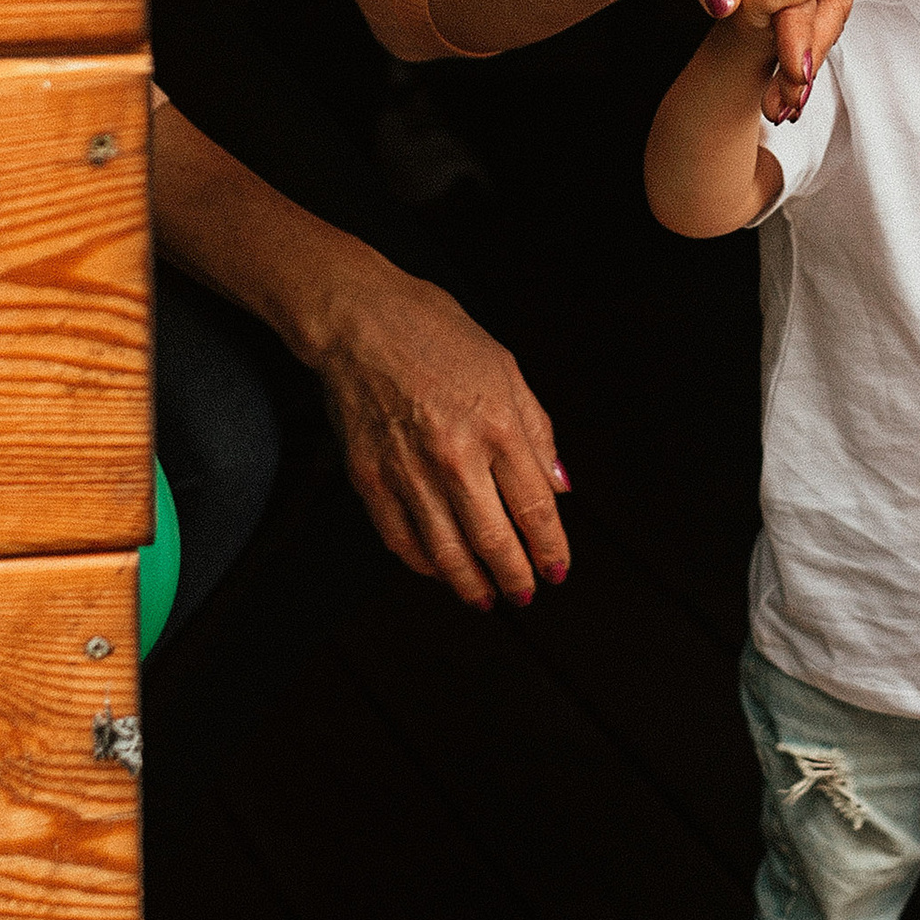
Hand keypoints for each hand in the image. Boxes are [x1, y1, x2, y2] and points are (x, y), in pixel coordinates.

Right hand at [308, 260, 568, 610]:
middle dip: (515, 577)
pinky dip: (423, 563)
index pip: (535, 508)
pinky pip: (400, 539)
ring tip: (484, 599)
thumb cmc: (437, 334)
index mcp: (498, 425)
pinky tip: (438, 569)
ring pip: (445, 552)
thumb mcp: (506, 369)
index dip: (550, 548)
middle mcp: (455, 456)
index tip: (557, 570)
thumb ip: (537, 431)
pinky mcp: (369, 477)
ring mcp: (408, 471)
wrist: (359, 320)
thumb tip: (560, 487)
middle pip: (494, 540)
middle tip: (525, 594)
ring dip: (470, 585)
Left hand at [602, 0, 852, 104]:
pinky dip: (792, 48)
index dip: (806, 20)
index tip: (795, 70)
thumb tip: (725, 2)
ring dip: (803, 58)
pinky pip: (803, 10)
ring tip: (782, 106)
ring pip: (822, 7)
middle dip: (809, 50)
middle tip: (786, 103)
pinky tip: (780, 90)